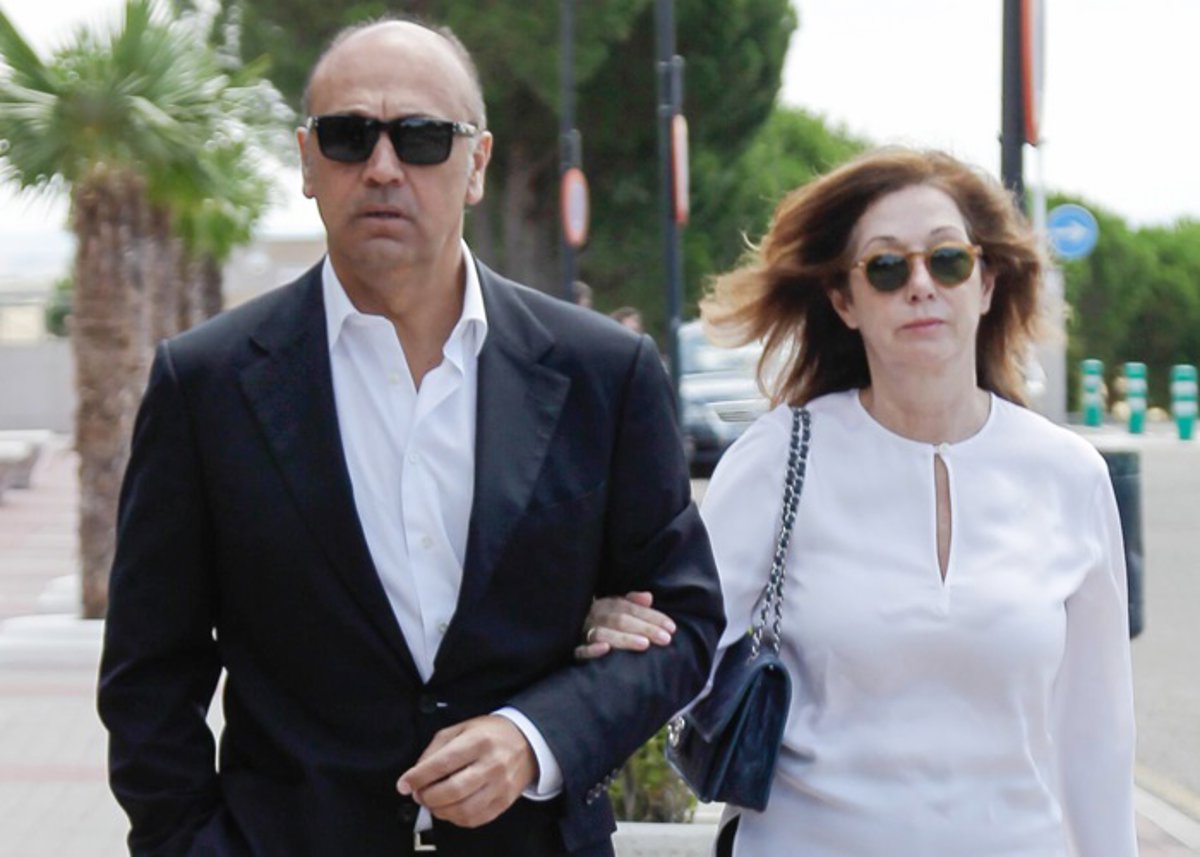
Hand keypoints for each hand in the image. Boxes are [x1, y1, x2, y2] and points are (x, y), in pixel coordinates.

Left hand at [396, 715, 536, 827]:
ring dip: (439, 810)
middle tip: (418, 793)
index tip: (404, 784)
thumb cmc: (490, 734)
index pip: (444, 763)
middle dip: (427, 796)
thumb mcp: (462, 728)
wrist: (527, 742)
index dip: (419, 776)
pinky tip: (450, 808)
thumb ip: (437, 748)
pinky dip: (456, 818)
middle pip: (453, 790)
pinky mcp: (504, 802)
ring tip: (432, 802)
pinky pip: (475, 819)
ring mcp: (500, 786)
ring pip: (463, 809)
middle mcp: (492, 764)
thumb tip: (417, 773)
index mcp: (479, 741)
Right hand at [574, 590, 675, 659]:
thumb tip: (648, 596)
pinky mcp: (572, 649)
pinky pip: (579, 650)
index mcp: (605, 604)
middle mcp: (594, 615)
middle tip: (665, 639)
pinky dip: (591, 649)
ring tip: (644, 644)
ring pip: (603, 633)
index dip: (652, 617)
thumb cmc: (597, 622)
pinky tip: (606, 649)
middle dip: (645, 628)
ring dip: (624, 638)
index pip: (631, 608)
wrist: (561, 629)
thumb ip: (632, 603)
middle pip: (620, 619)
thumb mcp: (613, 609)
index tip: (672, 628)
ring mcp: (582, 631)